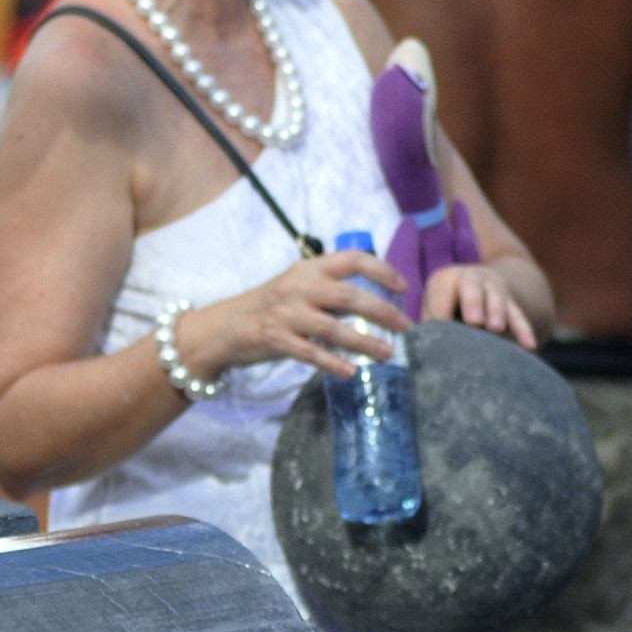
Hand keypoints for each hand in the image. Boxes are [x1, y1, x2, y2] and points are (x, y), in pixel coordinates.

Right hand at [190, 249, 411, 380]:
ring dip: (365, 342)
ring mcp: (286, 313)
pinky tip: (351, 372)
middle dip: (383, 312)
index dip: (381, 270)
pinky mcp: (276, 339)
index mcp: (308, 268)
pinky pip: (311, 353)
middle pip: (349, 296)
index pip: (352, 259)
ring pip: (334, 328)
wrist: (226, 326)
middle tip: (405, 327)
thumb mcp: (298, 287)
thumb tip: (376, 304)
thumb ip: (331, 290)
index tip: (402, 288)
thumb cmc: (271, 306)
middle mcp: (298, 286)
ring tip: (388, 354)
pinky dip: (333, 363)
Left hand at [419, 263, 536, 347]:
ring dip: (497, 312)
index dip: (439, 312)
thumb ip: (430, 324)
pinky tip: (529, 346)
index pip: (440, 294)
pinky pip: (518, 314)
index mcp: (444, 279)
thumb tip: (421, 348)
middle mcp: (470, 278)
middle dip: (473, 303)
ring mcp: (493, 287)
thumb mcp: (435, 307)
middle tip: (474, 321)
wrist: (479, 284)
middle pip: (471, 287)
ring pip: (497, 298)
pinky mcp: (511, 300)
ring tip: (496, 329)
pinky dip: (523, 330)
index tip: (440, 330)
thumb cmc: (447, 305)